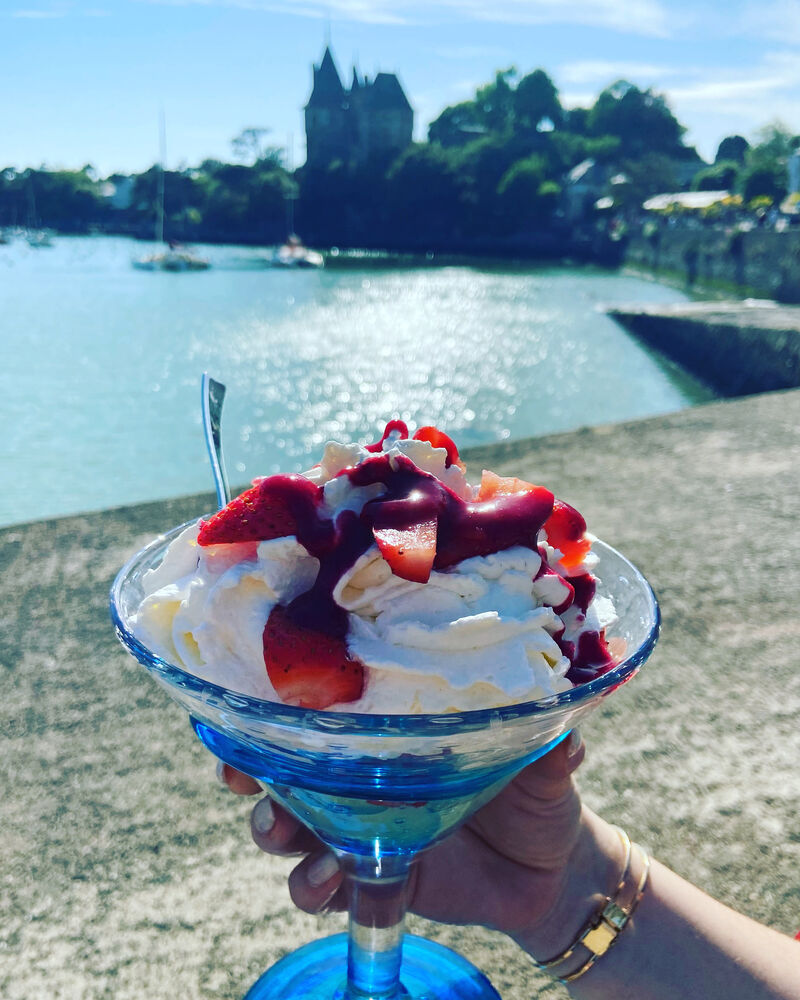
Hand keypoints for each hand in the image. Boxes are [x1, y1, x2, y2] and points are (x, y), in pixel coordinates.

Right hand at [217, 731, 609, 954]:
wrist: (550, 870)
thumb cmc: (539, 794)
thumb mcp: (542, 767)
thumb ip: (544, 750)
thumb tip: (565, 733)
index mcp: (395, 732)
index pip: (326, 710)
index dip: (281, 705)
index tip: (254, 699)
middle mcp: (365, 774)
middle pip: (285, 765)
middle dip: (253, 769)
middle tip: (246, 775)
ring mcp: (360, 826)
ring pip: (288, 825)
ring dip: (272, 828)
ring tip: (284, 831)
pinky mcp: (368, 875)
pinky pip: (318, 885)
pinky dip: (310, 884)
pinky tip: (328, 879)